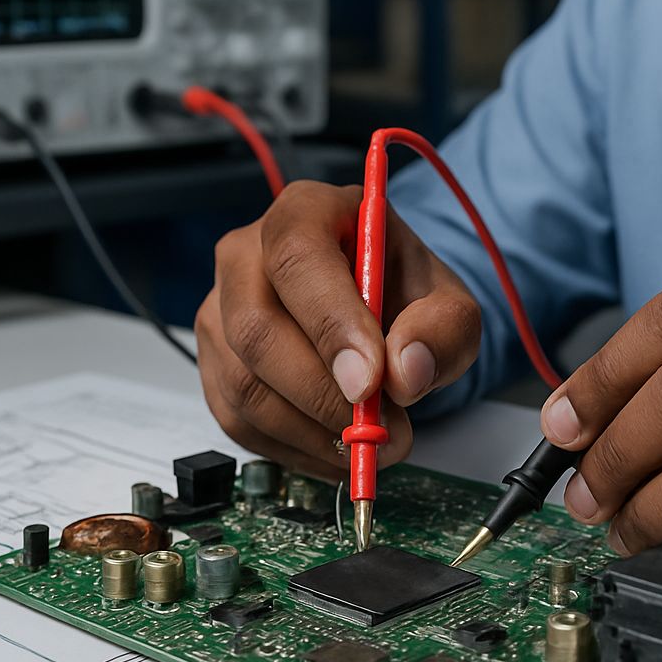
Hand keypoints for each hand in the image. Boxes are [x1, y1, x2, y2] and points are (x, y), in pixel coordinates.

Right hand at [195, 181, 480, 477]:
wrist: (378, 310)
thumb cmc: (402, 293)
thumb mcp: (446, 302)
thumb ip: (442, 329)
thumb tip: (406, 373)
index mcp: (305, 211)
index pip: (299, 259)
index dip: (331, 325)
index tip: (370, 382)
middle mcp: (246, 253)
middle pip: (258, 330)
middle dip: (324, 395)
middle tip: (383, 430)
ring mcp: (220, 310)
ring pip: (245, 385)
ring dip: (313, 431)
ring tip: (372, 444)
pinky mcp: (215, 364)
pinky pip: (238, 421)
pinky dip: (294, 449)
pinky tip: (338, 450)